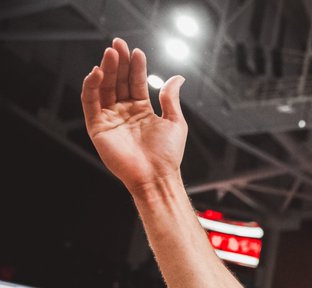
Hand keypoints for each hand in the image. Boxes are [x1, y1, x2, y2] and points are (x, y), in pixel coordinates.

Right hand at [81, 38, 187, 191]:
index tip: (137, 51)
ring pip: (104, 88)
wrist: (157, 176)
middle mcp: (123, 112)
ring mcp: (110, 119)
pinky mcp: (97, 127)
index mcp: (141, 110)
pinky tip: (98, 73)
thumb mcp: (175, 121)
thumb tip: (177, 77)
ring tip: (111, 53)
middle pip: (118, 82)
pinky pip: (90, 103)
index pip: (135, 83)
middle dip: (118, 63)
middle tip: (119, 44)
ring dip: (106, 70)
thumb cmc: (168, 155)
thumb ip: (171, 98)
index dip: (135, 67)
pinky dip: (91, 86)